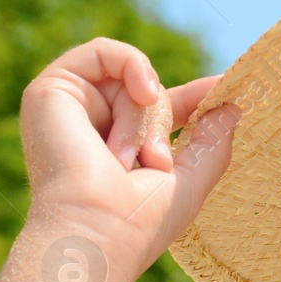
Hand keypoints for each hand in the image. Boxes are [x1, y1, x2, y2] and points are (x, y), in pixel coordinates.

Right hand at [17, 37, 239, 281]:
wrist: (96, 230)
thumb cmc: (143, 219)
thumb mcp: (193, 178)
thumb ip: (213, 139)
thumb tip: (231, 106)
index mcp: (121, 151)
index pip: (162, 111)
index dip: (195, 99)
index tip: (225, 88)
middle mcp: (92, 130)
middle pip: (150, 93)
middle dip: (163, 123)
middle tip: (154, 163)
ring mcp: (69, 111)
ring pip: (130, 78)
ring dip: (143, 117)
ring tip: (127, 158)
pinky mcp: (49, 91)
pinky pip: (103, 52)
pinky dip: (133, 66)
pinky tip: (143, 95)